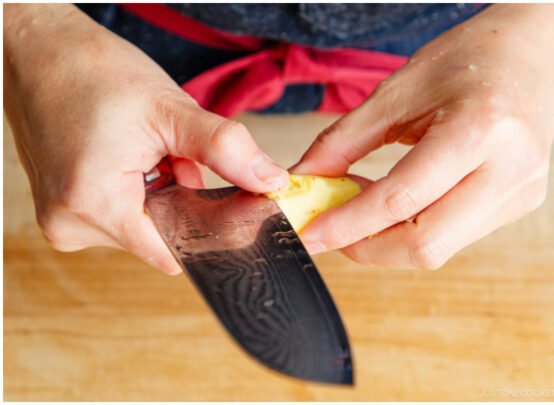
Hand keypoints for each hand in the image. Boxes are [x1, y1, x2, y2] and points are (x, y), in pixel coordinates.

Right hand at [4, 4, 288, 274]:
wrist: (42, 53)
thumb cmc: (95, 74)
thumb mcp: (173, 111)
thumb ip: (227, 151)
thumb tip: (271, 182)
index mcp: (94, 205)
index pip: (173, 252)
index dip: (209, 232)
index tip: (230, 206)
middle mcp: (71, 224)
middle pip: (160, 238)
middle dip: (182, 201)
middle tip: (173, 157)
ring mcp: (64, 220)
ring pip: (144, 226)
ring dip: (161, 195)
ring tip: (147, 152)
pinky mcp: (65, 210)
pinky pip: (122, 215)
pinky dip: (140, 191)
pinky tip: (131, 158)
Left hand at [291, 4, 553, 268]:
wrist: (534, 58)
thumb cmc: (471, 60)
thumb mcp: (398, 89)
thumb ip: (345, 139)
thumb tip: (302, 180)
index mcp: (480, 128)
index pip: (403, 198)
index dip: (349, 223)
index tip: (311, 233)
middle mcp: (510, 169)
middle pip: (426, 244)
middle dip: (369, 247)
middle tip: (335, 228)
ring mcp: (522, 192)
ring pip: (441, 249)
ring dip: (392, 239)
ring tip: (369, 205)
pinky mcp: (522, 205)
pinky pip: (458, 236)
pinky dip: (419, 228)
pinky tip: (406, 203)